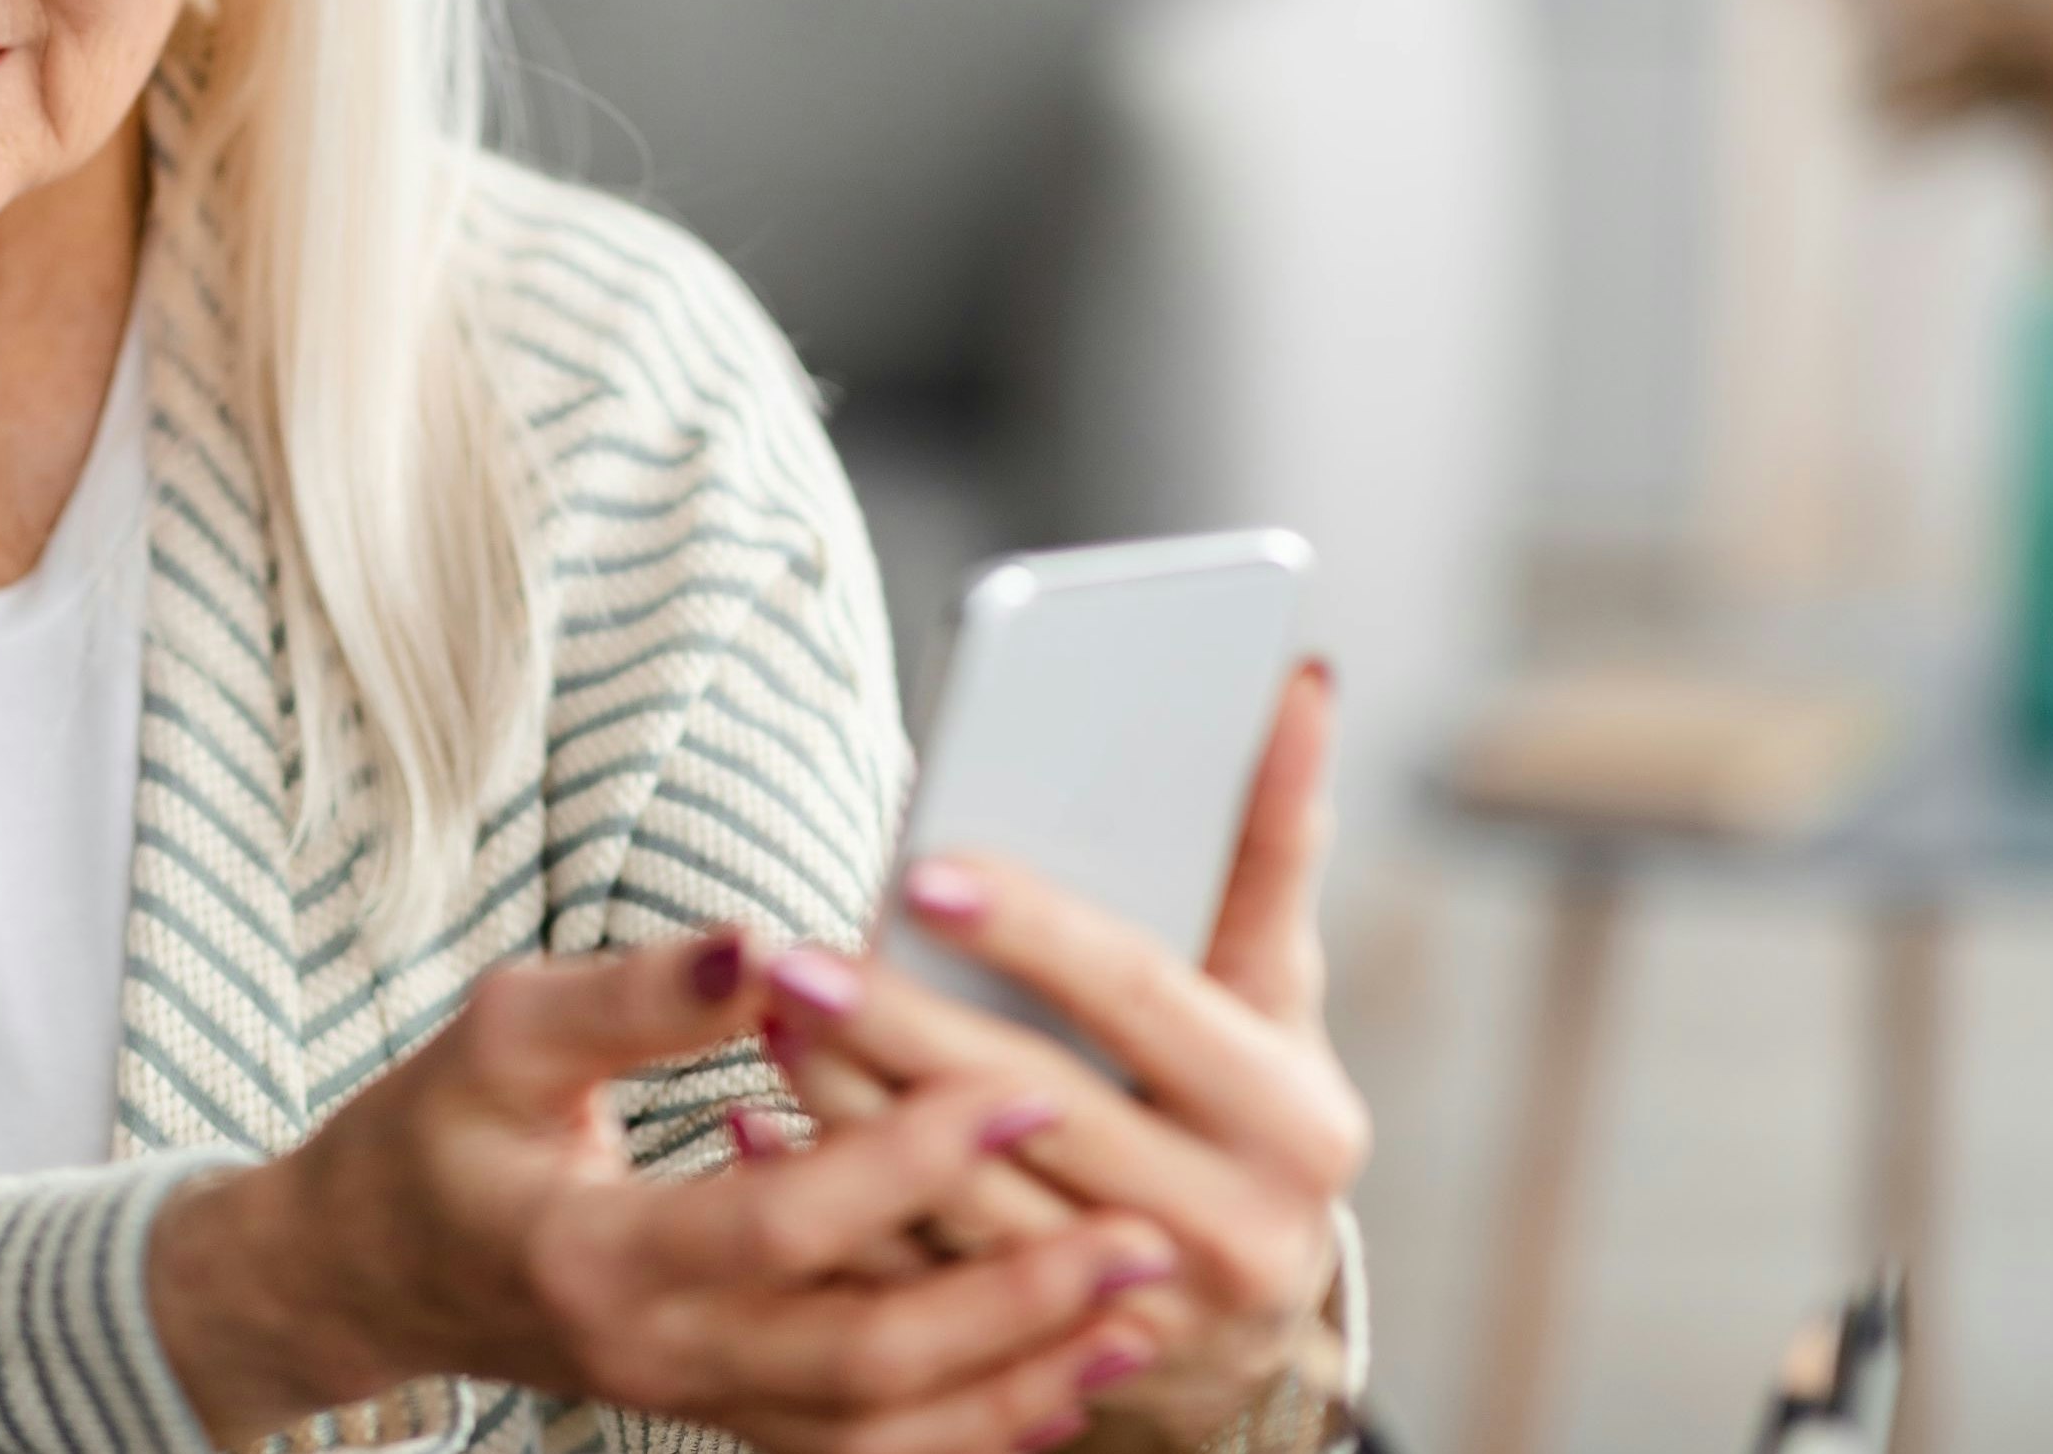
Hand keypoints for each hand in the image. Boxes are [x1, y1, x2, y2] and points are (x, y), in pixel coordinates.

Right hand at [149, 927, 1187, 1452]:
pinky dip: (974, 1428)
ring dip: (1020, 1384)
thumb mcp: (504, 1031)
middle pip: (861, 1362)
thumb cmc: (434, 1130)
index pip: (780, 1226)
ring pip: (881, 1433)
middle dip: (1013, 1303)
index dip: (906, 1162)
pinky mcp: (727, 1411)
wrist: (368, 1266)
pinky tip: (1067, 1380)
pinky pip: (867, 1450)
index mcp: (594, 1255)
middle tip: (1142, 1236)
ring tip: (1140, 1322)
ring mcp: (694, 1399)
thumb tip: (763, 940)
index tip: (1019, 1093)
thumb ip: (635, 995)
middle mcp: (653, 1356)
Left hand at [761, 661, 1367, 1444]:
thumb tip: (1297, 678)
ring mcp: (1139, 1320)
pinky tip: (755, 1133)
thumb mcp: (1274, 985)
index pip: (1143, 996)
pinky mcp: (1049, 1373)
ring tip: (772, 1018)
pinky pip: (912, 1288)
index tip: (923, 870)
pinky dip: (831, 1209)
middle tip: (792, 956)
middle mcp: (1237, 1232)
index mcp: (1295, 1120)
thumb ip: (1273, 843)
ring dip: (849, 1111)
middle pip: (1032, 1106)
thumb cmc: (1244, 1098)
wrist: (1244, 1306)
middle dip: (902, 1025)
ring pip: (959, 1205)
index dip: (1034, 930)